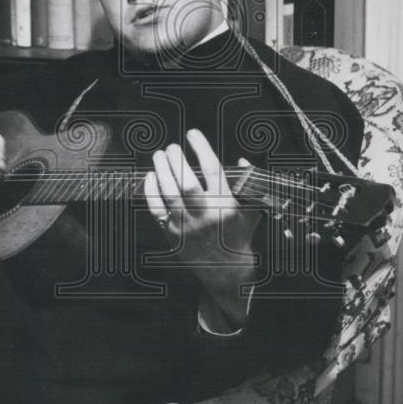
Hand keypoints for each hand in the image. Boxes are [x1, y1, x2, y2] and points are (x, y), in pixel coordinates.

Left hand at [144, 129, 258, 325]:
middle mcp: (206, 214)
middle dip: (176, 159)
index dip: (201, 147)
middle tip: (171, 147)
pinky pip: (156, 208)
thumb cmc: (239, 234)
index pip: (212, 169)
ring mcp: (187, 225)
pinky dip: (151, 190)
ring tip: (159, 155)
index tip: (192, 133)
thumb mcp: (252, 209)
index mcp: (226, 204)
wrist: (226, 270)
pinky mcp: (172, 234)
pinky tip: (150, 176)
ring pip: (169, 193)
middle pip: (186, 181)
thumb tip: (240, 160)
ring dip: (161, 170)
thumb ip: (248, 184)